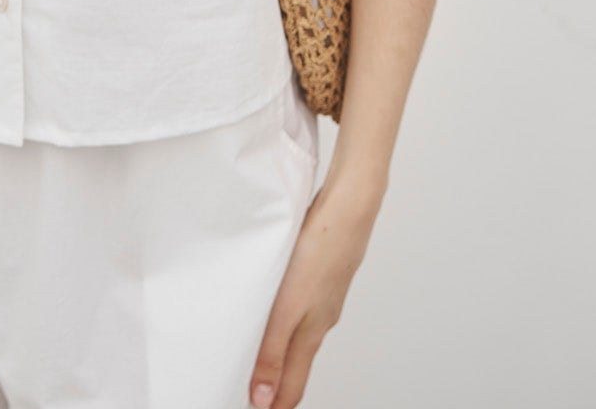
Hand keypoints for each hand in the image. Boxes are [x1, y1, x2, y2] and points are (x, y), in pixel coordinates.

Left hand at [246, 171, 380, 406]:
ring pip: (297, 335)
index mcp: (311, 334)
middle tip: (246, 391)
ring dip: (277, 351)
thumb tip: (263, 401)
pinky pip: (299, 308)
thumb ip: (273, 352)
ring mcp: (322, 297)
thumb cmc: (320, 253)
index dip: (273, 406)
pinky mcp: (319, 274)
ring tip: (252, 355)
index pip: (292, 388)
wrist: (348, 207)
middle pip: (295, 364)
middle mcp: (319, 320)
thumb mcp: (288, 308)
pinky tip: (271, 308)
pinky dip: (283, 321)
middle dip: (273, 384)